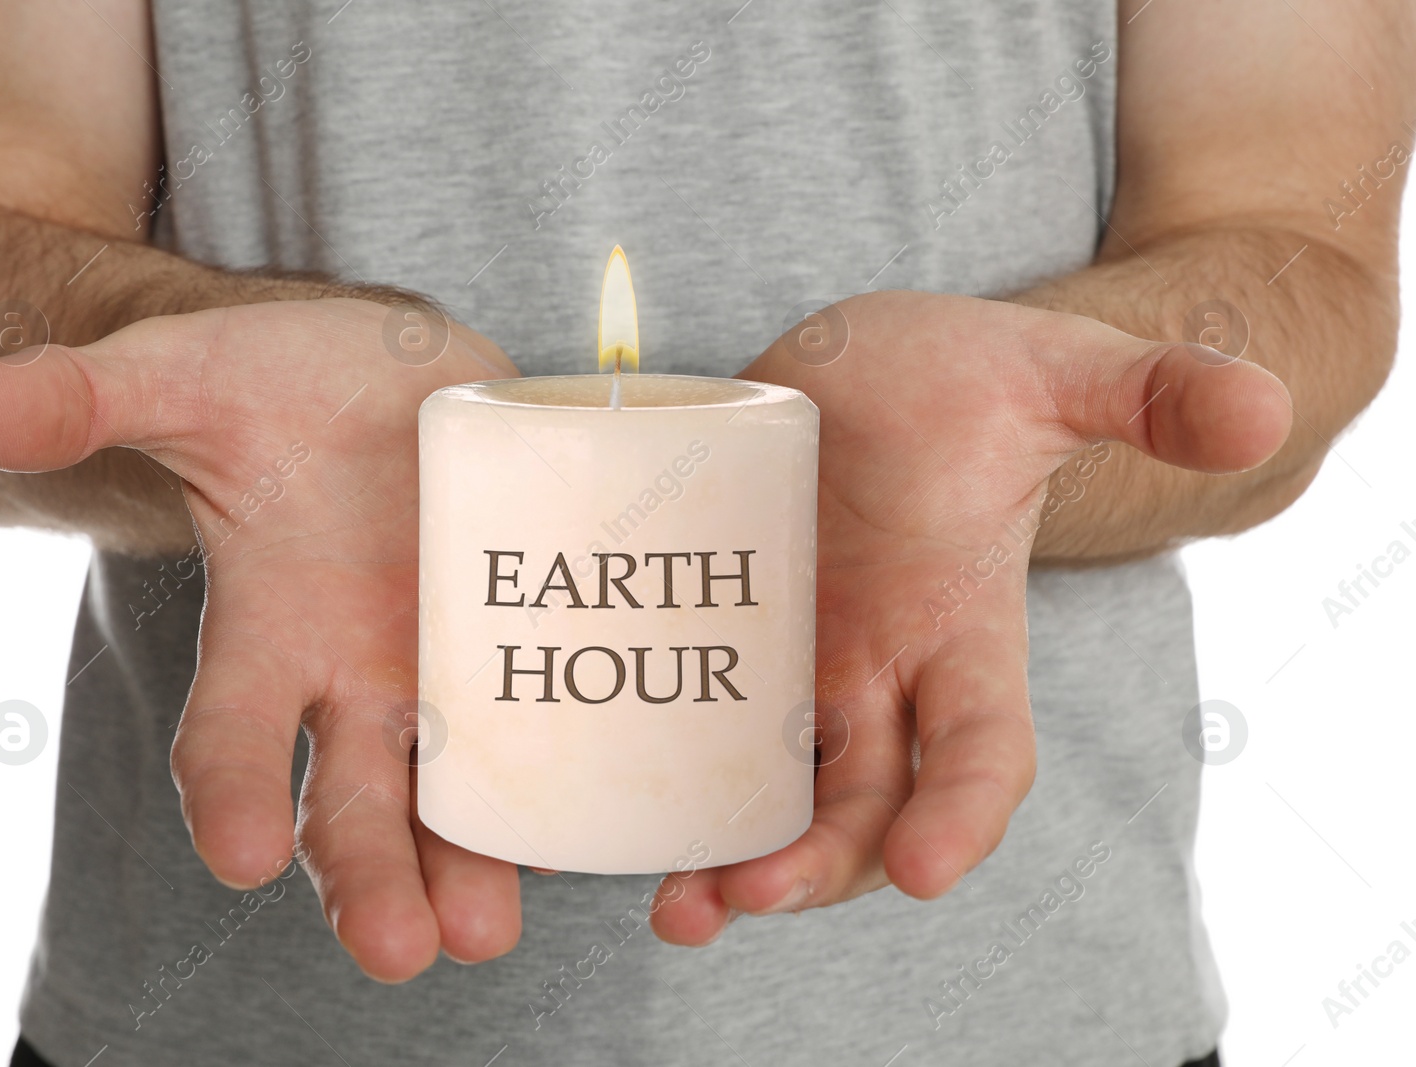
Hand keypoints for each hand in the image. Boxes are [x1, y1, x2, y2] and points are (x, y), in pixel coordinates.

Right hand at [0, 297, 524, 980]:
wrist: (379, 382)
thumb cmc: (268, 386)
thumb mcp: (182, 377)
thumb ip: (91, 395)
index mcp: (267, 632)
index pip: (229, 734)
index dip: (228, 792)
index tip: (239, 855)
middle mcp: (357, 675)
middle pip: (353, 800)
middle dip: (370, 875)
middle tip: (403, 952)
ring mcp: (451, 664)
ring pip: (457, 791)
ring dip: (475, 861)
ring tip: (488, 929)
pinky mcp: (530, 633)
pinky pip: (558, 717)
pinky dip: (579, 772)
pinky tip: (616, 819)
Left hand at [650, 290, 1291, 942]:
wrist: (864, 370)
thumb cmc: (967, 378)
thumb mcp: (1054, 368)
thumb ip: (1152, 394)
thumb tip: (1266, 415)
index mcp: (963, 632)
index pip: (981, 750)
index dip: (962, 814)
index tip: (924, 869)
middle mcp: (880, 673)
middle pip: (862, 805)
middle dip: (816, 863)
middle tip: (746, 896)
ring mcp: (795, 665)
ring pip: (772, 793)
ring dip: (730, 859)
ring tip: (676, 907)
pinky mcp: (721, 639)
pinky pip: (691, 729)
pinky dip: (664, 784)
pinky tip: (611, 820)